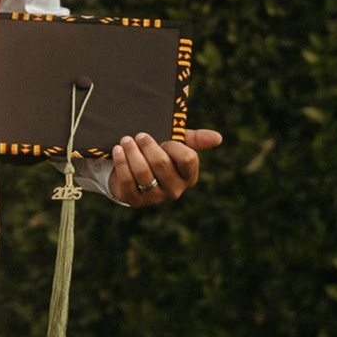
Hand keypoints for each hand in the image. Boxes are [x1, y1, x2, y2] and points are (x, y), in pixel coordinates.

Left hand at [107, 129, 222, 207]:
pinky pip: (128, 179)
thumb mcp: (177, 145)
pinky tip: (117, 150)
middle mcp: (174, 190)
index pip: (188, 159)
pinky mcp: (135, 200)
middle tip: (139, 135)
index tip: (165, 140)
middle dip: (148, 146)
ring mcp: (154, 198)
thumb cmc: (160, 154)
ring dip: (132, 152)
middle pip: (161, 163)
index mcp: (188, 177)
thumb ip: (196, 139)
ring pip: (143, 172)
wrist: (134, 171)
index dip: (175, 146)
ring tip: (126, 140)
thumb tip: (218, 138)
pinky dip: (121, 162)